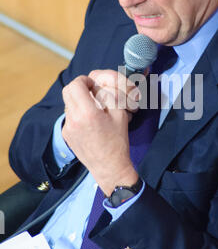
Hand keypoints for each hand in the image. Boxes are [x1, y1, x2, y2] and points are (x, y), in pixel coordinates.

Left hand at [62, 70, 139, 195]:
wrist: (110, 167)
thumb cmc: (118, 142)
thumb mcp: (120, 114)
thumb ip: (109, 96)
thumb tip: (99, 87)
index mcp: (88, 112)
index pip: (76, 85)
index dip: (84, 81)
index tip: (92, 85)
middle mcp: (74, 119)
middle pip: (67, 91)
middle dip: (79, 88)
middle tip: (91, 92)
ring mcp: (68, 128)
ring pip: (68, 104)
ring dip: (78, 101)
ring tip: (93, 110)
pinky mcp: (66, 135)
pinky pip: (69, 117)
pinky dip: (77, 113)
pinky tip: (89, 123)